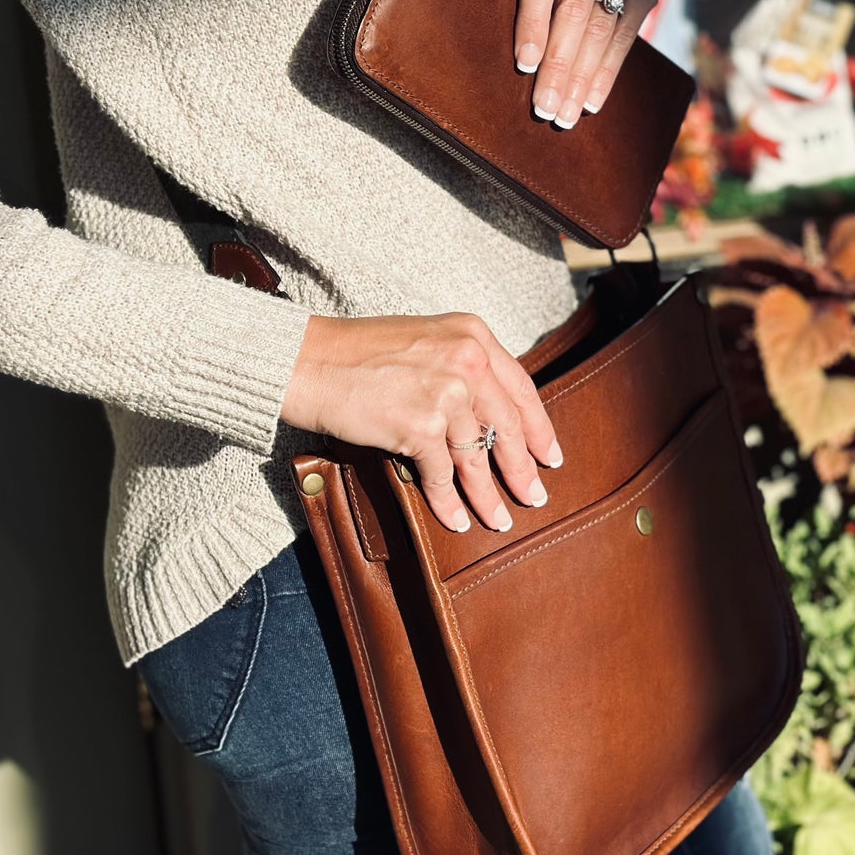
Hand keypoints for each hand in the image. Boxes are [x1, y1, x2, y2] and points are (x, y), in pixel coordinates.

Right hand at [281, 312, 561, 533]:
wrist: (306, 361)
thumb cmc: (356, 354)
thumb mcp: (425, 341)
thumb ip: (461, 366)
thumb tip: (491, 416)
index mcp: (472, 334)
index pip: (522, 387)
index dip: (539, 427)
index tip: (549, 455)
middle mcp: (467, 359)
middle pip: (507, 426)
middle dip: (522, 468)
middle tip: (535, 496)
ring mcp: (446, 392)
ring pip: (477, 457)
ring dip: (489, 495)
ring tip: (499, 519)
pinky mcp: (420, 425)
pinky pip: (442, 476)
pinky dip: (450, 503)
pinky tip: (457, 520)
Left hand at [513, 0, 663, 129]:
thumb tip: (520, 65)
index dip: (533, 23)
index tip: (525, 65)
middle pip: (575, 9)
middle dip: (559, 65)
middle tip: (545, 108)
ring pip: (603, 27)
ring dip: (583, 78)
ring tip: (565, 114)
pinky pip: (626, 35)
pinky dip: (606, 73)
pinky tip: (591, 101)